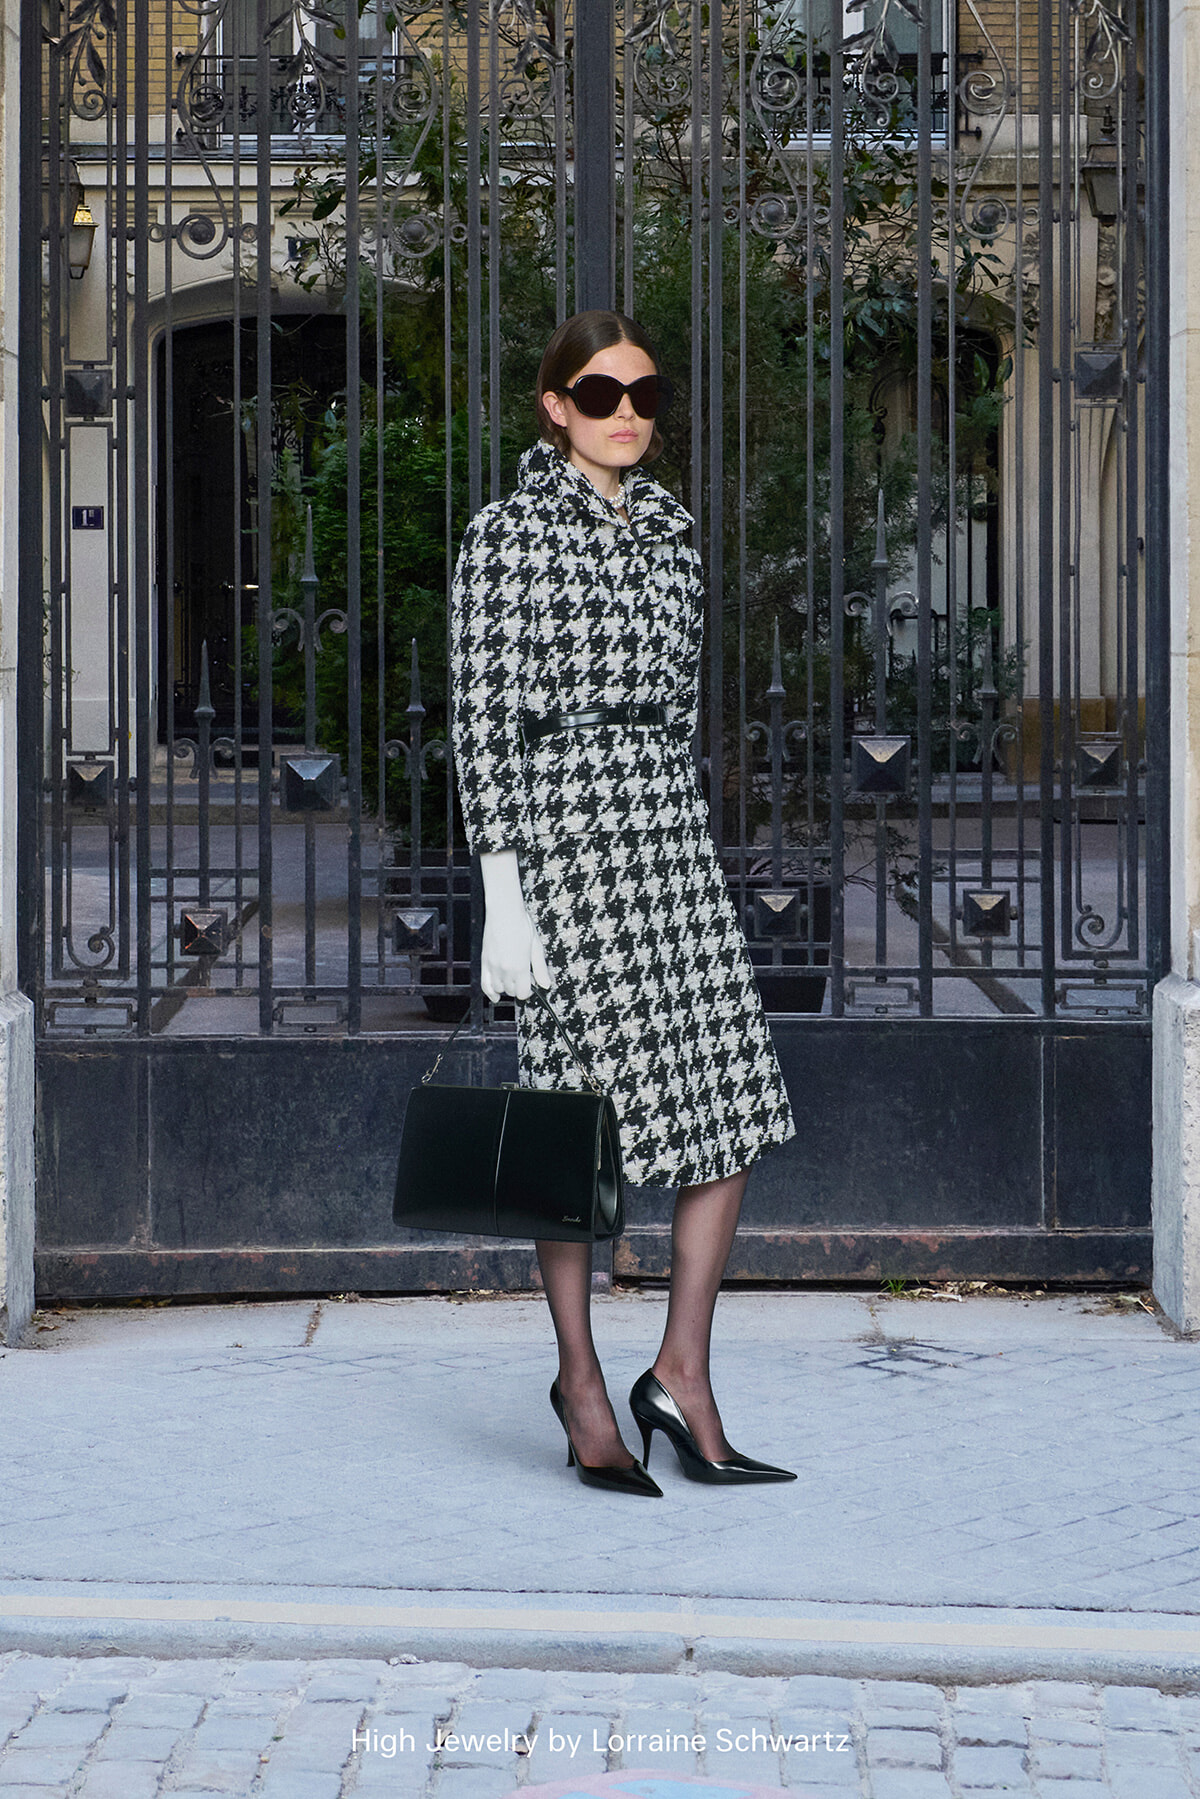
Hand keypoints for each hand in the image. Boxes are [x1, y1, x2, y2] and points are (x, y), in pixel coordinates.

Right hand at [479, 850, 551, 1003]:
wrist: (504, 912)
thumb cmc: (522, 924)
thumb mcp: (536, 947)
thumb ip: (541, 968)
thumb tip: (546, 985)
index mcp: (519, 967)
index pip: (523, 993)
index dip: (529, 990)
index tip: (532, 982)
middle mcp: (505, 970)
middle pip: (512, 991)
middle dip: (519, 986)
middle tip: (525, 976)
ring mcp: (493, 966)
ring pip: (499, 989)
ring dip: (507, 987)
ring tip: (512, 977)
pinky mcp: (484, 961)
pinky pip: (484, 984)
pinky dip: (490, 992)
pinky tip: (495, 996)